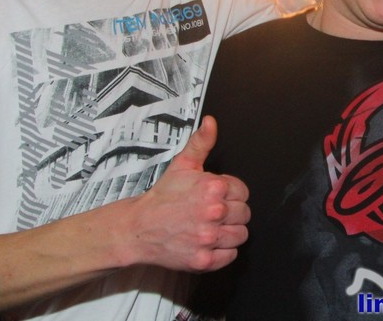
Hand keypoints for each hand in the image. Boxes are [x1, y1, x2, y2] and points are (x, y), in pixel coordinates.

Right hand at [126, 115, 249, 271]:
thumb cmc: (162, 197)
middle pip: (245, 214)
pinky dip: (222, 251)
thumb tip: (211, 122)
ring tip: (210, 227)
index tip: (216, 196)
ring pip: (241, 235)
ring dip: (229, 232)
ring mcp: (208, 238)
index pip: (243, 192)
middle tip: (211, 212)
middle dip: (231, 212)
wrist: (137, 228)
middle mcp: (214, 213)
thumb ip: (201, 142)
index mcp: (213, 188)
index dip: (231, 194)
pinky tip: (207, 242)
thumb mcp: (182, 165)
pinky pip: (231, 255)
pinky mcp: (203, 260)